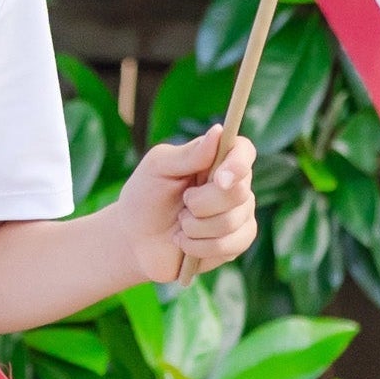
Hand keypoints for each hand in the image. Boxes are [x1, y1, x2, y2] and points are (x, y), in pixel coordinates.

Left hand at [113, 126, 259, 284]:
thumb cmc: (144, 197)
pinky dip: (199, 247)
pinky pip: (230, 245)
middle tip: (183, 204)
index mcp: (216, 158)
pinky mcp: (236, 242)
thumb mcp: (157, 169)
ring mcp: (239, 213)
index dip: (237, 164)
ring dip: (195, 227)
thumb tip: (219, 131)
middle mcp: (234, 183)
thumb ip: (188, 154)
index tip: (218, 179)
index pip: (243, 151)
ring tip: (180, 224)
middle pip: (239, 191)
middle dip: (202, 204)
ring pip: (232, 221)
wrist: (135, 241)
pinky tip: (185, 242)